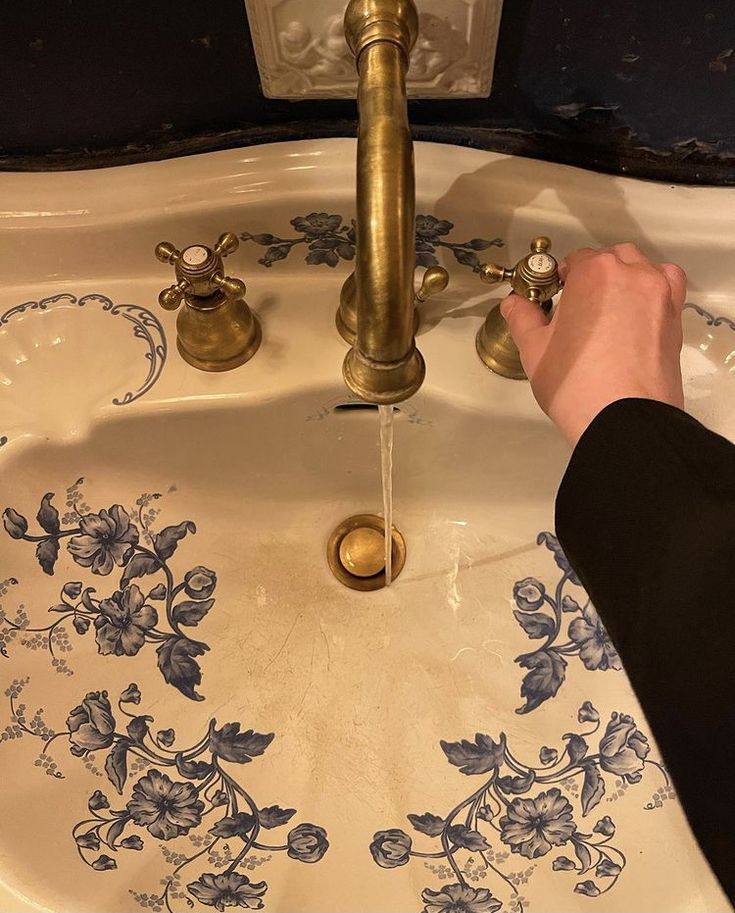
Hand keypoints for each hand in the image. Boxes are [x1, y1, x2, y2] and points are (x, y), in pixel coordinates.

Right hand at [500, 243, 686, 446]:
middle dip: (595, 274)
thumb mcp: (534, 348)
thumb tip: (515, 305)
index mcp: (594, 273)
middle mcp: (632, 276)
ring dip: (627, 277)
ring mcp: (659, 296)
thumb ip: (523, 318)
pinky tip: (638, 313)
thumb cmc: (578, 384)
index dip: (563, 277)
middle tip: (578, 304)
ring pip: (644, 269)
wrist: (622, 418)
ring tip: (609, 307)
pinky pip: (668, 289)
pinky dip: (654, 291)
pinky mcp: (675, 320)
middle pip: (613, 258)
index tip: (556, 296)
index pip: (577, 259)